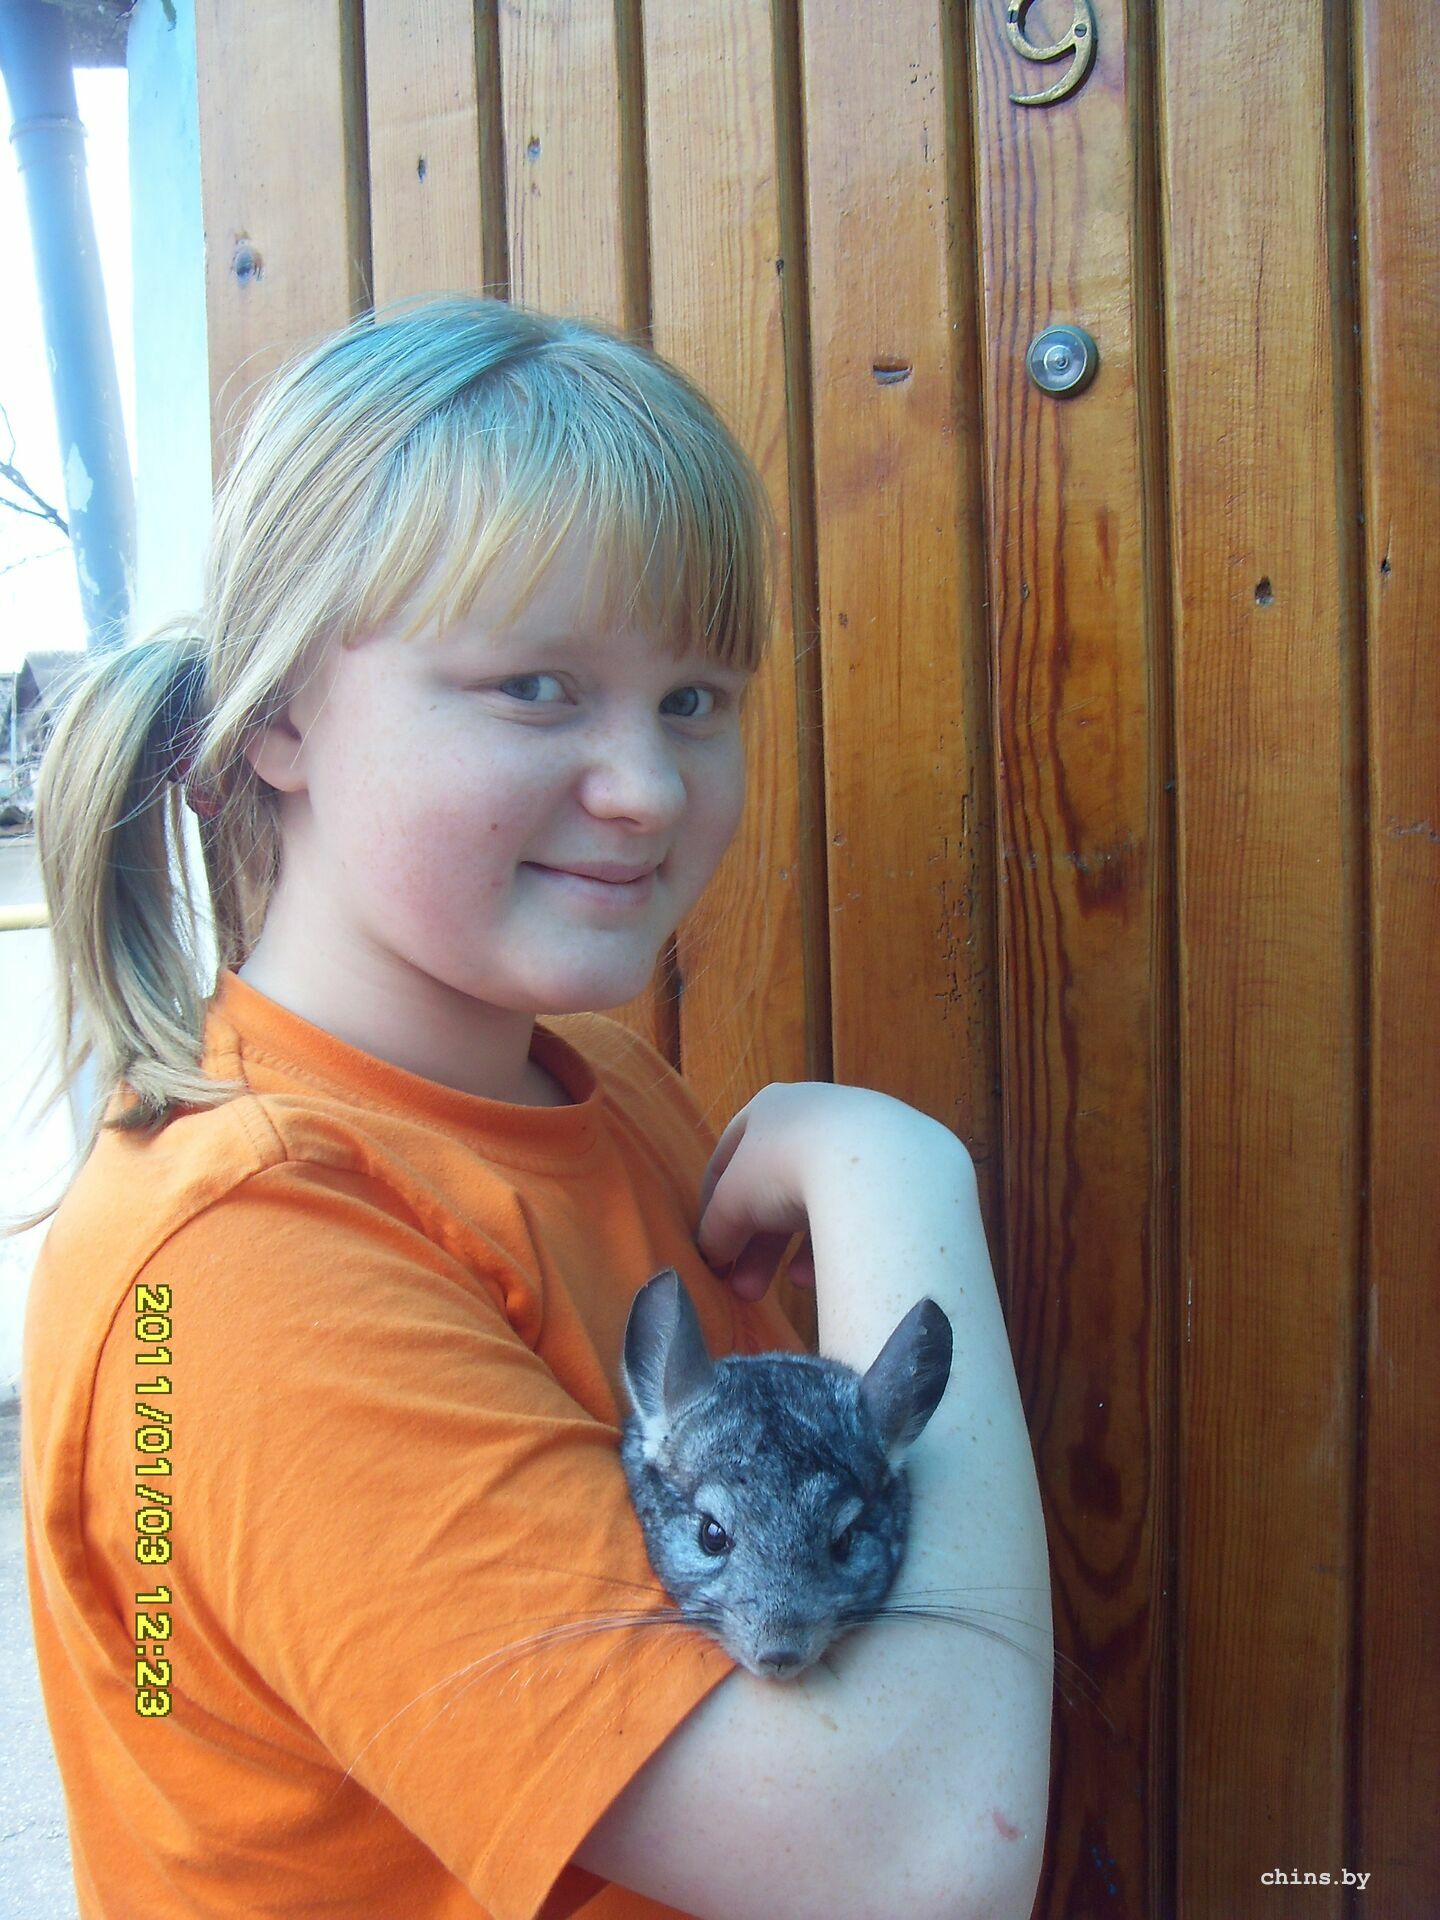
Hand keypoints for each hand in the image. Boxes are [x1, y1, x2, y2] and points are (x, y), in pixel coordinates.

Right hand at [697, 1082, 953, 1302]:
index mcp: (771, 1107)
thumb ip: (716, 1228)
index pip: (729, 1158)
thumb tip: (711, 1255)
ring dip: (786, 1251)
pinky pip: (855, 1211)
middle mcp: (817, 1115)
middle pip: (773, 1187)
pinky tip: (817, 1279)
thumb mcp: (734, 1202)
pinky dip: (831, 1243)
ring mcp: (861, 1140)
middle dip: (753, 1243)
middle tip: (740, 1287)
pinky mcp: (897, 1171)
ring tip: (777, 1292)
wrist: (878, 1168)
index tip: (709, 1248)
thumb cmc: (786, 1169)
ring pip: (814, 1202)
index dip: (713, 1205)